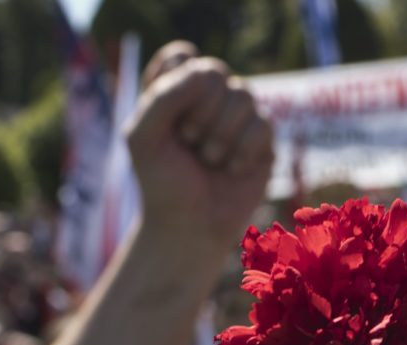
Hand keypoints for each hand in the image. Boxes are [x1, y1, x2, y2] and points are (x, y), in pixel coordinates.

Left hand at [127, 42, 273, 254]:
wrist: (190, 226)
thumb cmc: (162, 182)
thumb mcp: (143, 136)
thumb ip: (163, 95)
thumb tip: (209, 72)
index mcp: (175, 91)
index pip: (183, 57)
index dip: (177, 83)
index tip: (167, 118)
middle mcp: (209, 99)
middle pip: (215, 71)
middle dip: (200, 111)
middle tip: (189, 143)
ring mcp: (239, 118)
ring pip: (244, 94)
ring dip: (222, 132)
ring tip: (210, 159)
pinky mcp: (263, 141)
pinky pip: (264, 123)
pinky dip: (244, 149)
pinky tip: (232, 169)